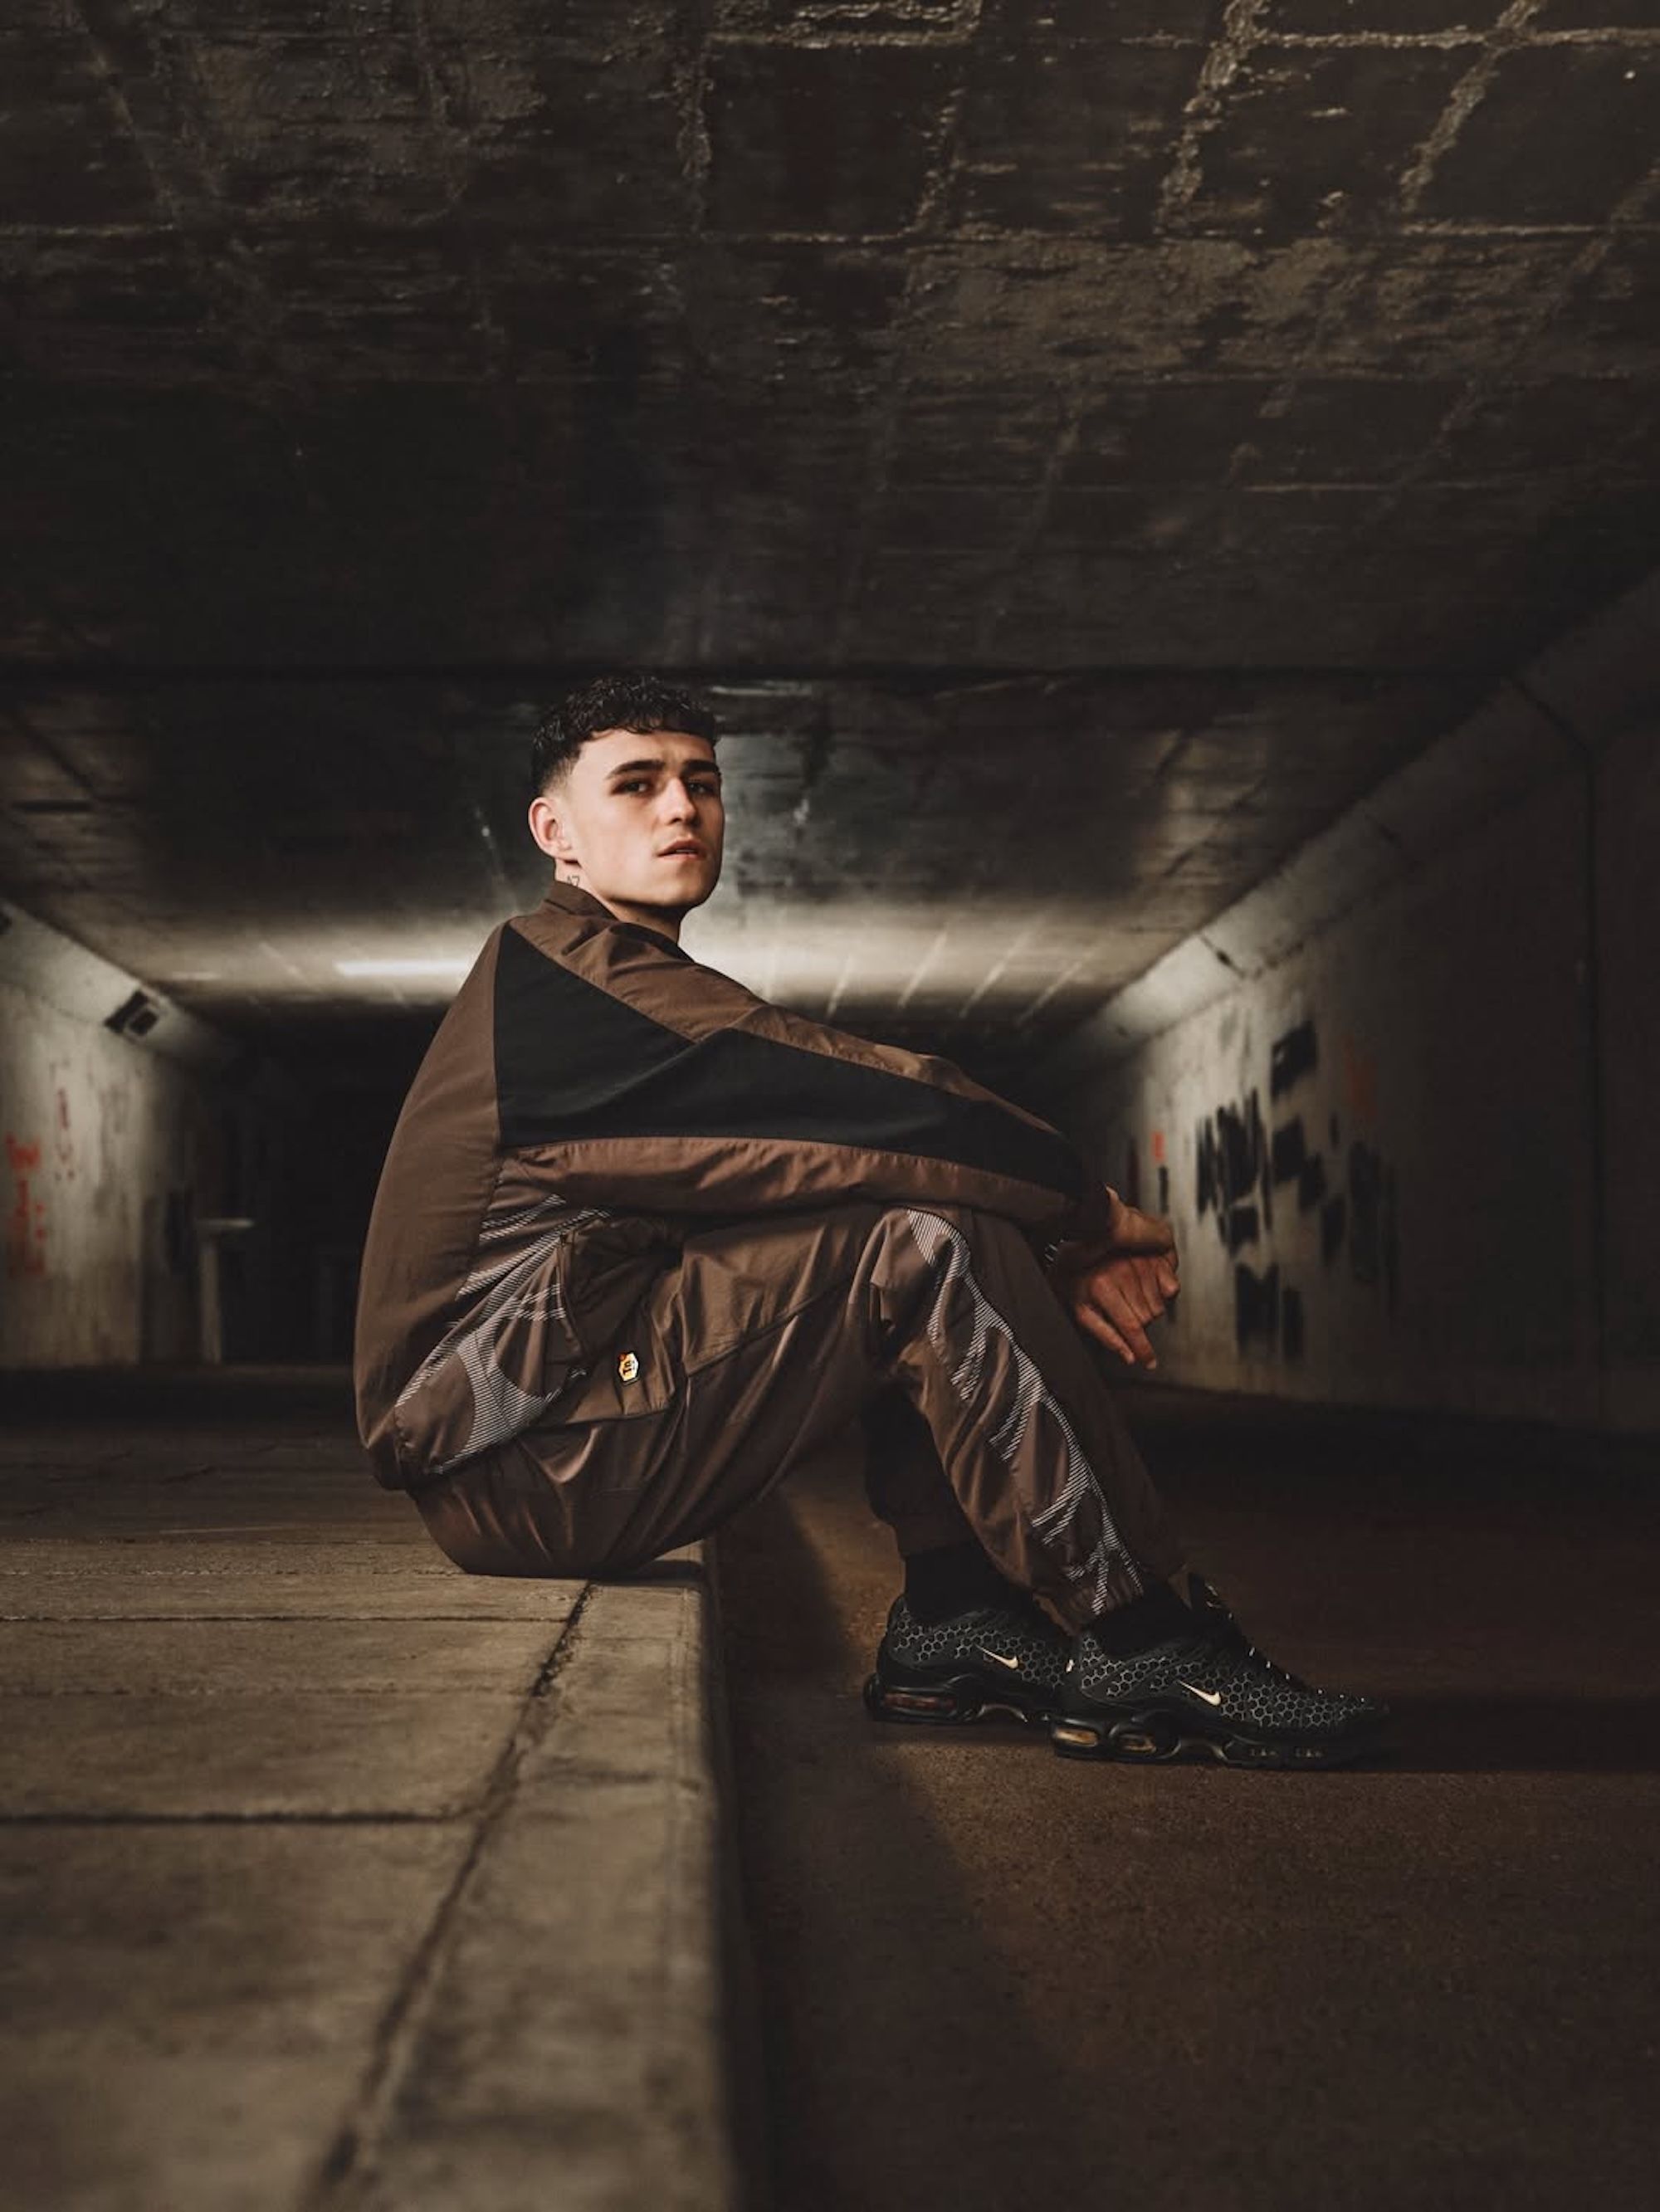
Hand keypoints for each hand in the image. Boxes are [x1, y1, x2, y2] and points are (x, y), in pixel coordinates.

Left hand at [1051, 1240, 1179, 1369]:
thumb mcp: (1081, 1309)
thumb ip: (1105, 1335)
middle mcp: (1124, 1273)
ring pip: (1159, 1307)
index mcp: (1103, 1287)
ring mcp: (1141, 1263)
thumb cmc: (1078, 1277)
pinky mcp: (1154, 1257)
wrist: (1082, 1244)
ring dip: (1148, 1309)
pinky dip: (1163, 1292)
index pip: (1131, 1327)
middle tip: (1122, 1311)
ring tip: (1131, 1297)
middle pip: (1147, 1319)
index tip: (1149, 1362)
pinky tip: (1147, 1288)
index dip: (1142, 1349)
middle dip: (1137, 1323)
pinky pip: (1171, 1288)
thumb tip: (1128, 1356)